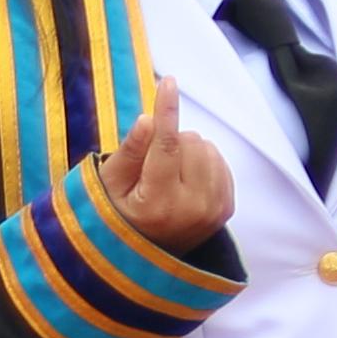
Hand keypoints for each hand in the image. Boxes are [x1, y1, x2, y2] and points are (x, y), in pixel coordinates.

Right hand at [97, 78, 236, 253]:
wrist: (146, 256)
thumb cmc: (120, 216)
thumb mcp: (109, 186)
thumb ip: (129, 153)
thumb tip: (150, 119)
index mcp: (159, 203)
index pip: (167, 146)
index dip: (166, 110)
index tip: (168, 82)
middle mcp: (193, 208)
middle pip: (189, 141)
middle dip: (169, 141)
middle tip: (151, 166)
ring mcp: (215, 210)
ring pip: (206, 147)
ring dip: (187, 150)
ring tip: (167, 175)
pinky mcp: (227, 208)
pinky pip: (219, 160)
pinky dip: (202, 160)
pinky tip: (184, 179)